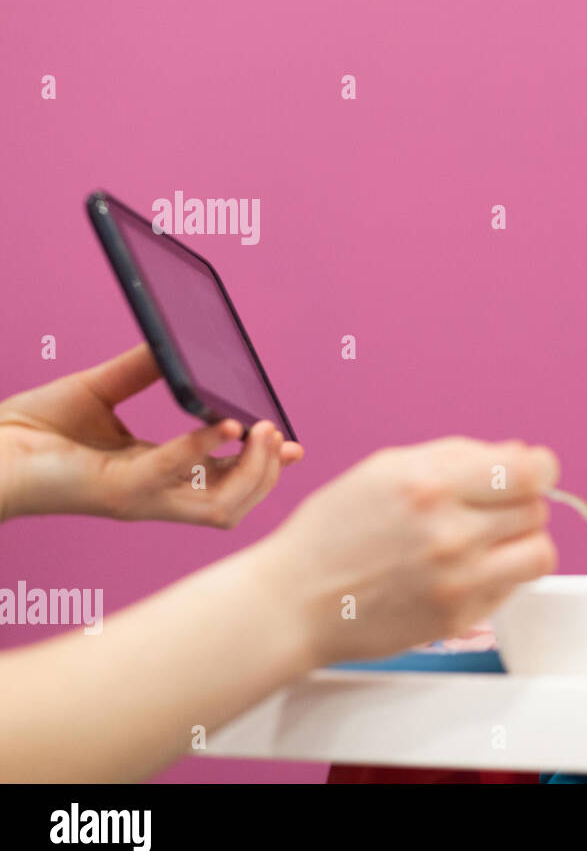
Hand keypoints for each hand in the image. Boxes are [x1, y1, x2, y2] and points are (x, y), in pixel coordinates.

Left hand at [0, 344, 301, 525]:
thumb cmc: (29, 428)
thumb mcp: (100, 390)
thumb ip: (144, 369)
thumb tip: (180, 344)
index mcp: (152, 476)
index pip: (224, 484)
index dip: (264, 469)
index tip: (293, 445)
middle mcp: (152, 496)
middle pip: (235, 504)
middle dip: (269, 474)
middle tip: (280, 436)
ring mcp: (138, 498)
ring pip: (222, 507)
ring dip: (253, 472)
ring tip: (264, 432)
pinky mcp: (116, 491)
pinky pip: (176, 472)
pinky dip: (206, 449)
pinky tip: (225, 425)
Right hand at [251, 437, 560, 666]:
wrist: (293, 602)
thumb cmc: (334, 532)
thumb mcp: (387, 469)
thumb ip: (459, 456)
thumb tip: (523, 455)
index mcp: (429, 484)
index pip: (528, 471)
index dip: (540, 469)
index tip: (534, 474)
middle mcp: (449, 532)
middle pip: (537, 509)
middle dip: (520, 505)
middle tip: (490, 511)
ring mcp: (457, 580)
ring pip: (540, 553)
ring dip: (522, 543)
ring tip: (489, 542)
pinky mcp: (459, 617)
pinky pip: (513, 588)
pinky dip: (500, 576)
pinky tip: (464, 570)